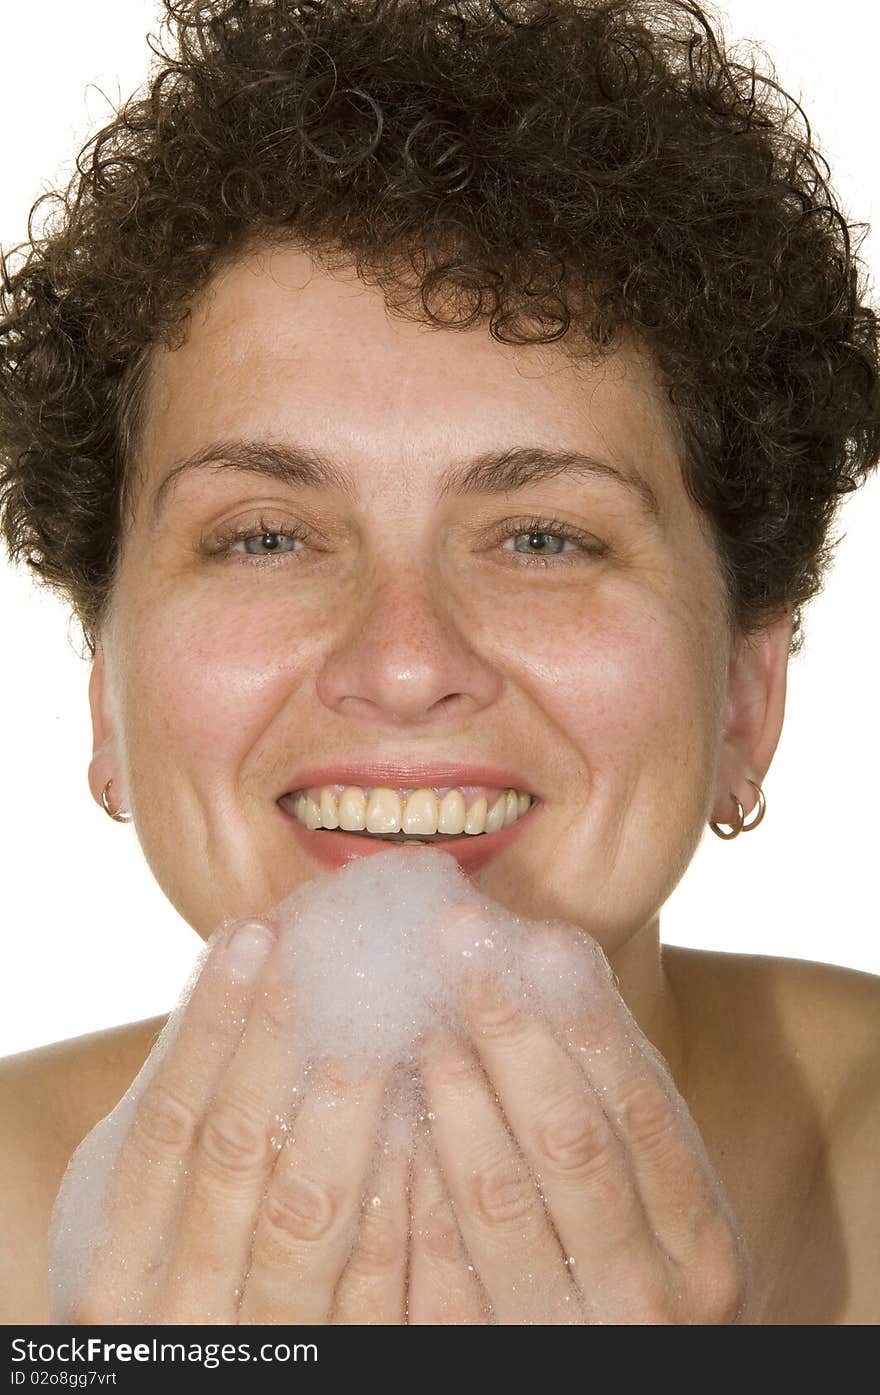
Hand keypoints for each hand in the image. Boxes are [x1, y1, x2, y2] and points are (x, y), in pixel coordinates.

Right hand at [53, 918, 408, 1323]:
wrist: (206, 1392)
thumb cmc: (174, 1293)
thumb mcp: (144, 1233)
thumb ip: (182, 1139)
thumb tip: (236, 988)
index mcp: (116, 1274)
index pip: (164, 1127)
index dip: (208, 1026)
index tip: (250, 936)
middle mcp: (180, 1314)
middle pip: (237, 1153)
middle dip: (281, 1039)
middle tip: (327, 943)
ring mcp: (264, 1344)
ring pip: (311, 1207)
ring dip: (350, 1097)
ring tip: (385, 1001)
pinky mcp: (347, 1362)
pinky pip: (383, 1275)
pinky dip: (406, 1186)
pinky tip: (425, 1107)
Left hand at [412, 922, 748, 1324]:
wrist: (610, 1372)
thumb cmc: (628, 1265)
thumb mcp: (654, 1201)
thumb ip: (612, 1102)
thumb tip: (544, 948)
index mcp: (701, 1243)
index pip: (639, 1109)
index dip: (583, 1017)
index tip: (531, 936)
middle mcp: (649, 1297)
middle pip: (569, 1142)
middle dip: (509, 1030)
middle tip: (458, 944)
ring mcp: (569, 1336)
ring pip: (500, 1199)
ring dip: (453, 1093)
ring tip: (420, 1015)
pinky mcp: (489, 1358)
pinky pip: (439, 1266)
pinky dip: (411, 1181)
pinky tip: (388, 1110)